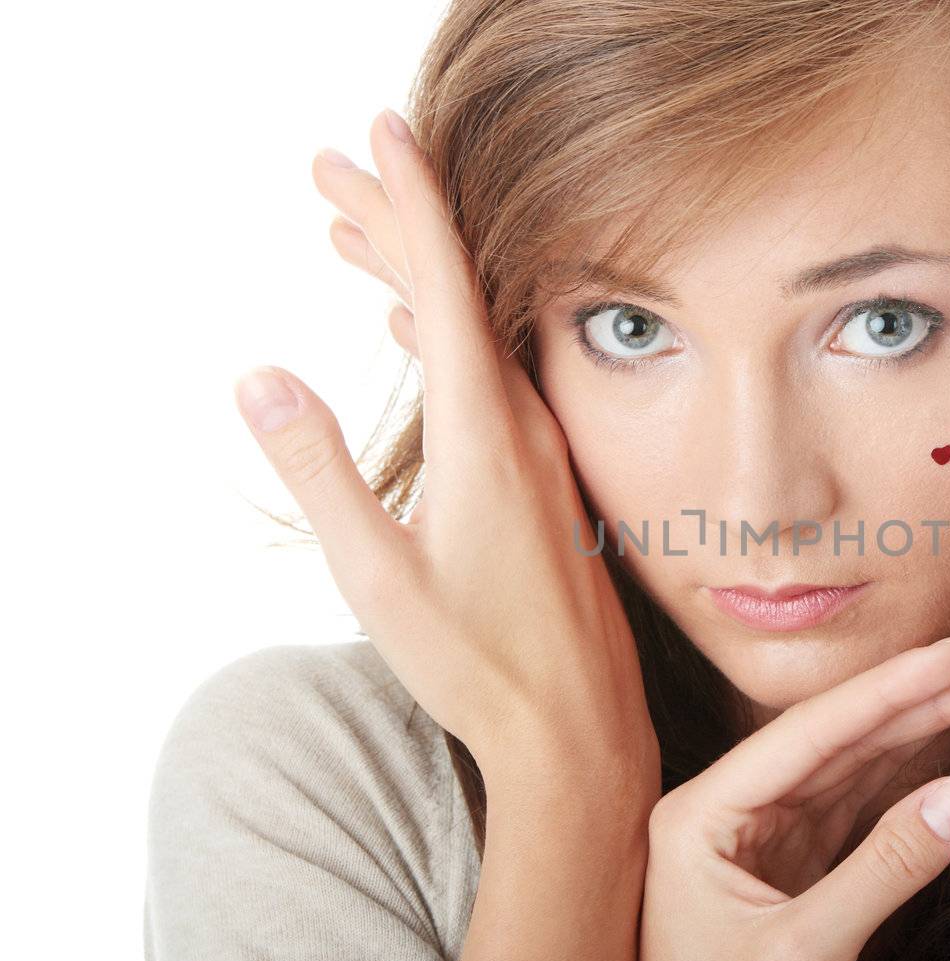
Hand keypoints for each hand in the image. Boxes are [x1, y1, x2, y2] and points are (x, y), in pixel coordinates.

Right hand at [233, 110, 656, 793]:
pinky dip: (445, 334)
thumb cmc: (478, 664)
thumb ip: (320, 473)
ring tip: (353, 229)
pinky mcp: (544, 479)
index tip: (385, 131)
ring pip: (473, 330)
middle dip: (393, 220)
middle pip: (456, 290)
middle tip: (328, 167)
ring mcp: (540, 449)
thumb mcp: (377, 576)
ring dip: (414, 274)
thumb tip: (259, 377)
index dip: (414, 199)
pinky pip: (490, 376)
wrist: (578, 730)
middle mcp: (524, 424)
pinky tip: (417, 325)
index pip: (449, 283)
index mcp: (485, 433)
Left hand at [636, 633, 949, 960]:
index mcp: (703, 812)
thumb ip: (889, 868)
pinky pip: (859, 810)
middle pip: (841, 739)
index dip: (895, 687)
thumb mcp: (807, 954)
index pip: (812, 732)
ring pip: (856, 768)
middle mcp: (728, 810)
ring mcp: (762, 838)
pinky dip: (911, 780)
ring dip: (926, 730)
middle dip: (924, 698)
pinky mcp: (792, 869)